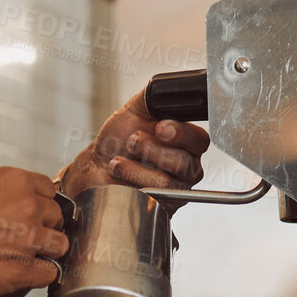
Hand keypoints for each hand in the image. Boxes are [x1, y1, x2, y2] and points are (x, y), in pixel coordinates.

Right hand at [0, 167, 67, 296]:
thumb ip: (3, 186)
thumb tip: (16, 194)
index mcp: (17, 182)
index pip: (50, 191)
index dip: (40, 203)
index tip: (32, 213)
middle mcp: (28, 209)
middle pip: (56, 218)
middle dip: (43, 226)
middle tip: (23, 236)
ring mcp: (27, 242)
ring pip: (59, 246)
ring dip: (46, 251)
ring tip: (24, 256)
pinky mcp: (19, 273)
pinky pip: (49, 274)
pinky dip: (40, 275)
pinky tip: (23, 272)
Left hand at [58, 90, 211, 198]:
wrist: (95, 166)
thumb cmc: (116, 140)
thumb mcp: (134, 111)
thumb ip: (154, 98)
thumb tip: (166, 89)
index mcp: (186, 143)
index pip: (200, 140)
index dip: (181, 134)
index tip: (160, 127)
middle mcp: (186, 168)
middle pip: (186, 163)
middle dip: (152, 150)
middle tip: (132, 141)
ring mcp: (176, 191)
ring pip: (168, 182)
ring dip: (136, 167)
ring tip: (119, 160)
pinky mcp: (161, 207)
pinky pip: (153, 198)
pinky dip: (131, 181)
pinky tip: (119, 173)